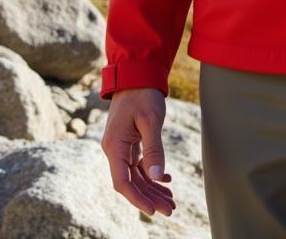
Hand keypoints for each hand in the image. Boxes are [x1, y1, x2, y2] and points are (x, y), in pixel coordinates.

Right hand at [100, 87, 175, 215]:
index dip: (137, 199)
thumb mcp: (151, 120)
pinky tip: (167, 179)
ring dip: (152, 188)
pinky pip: (138, 165)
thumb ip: (153, 149)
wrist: (137, 74)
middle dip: (150, 197)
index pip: (123, 182)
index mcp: (114, 146)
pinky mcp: (129, 142)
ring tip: (171, 200)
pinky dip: (151, 174)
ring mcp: (121, 147)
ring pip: (135, 175)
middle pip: (130, 182)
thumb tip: (157, 178)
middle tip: (170, 209)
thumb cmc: (143, 94)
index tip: (153, 211)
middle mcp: (114, 149)